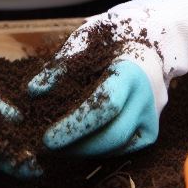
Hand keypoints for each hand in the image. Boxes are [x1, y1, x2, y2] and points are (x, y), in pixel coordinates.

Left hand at [28, 0, 187, 157]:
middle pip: (114, 135)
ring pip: (120, 146)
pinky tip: (82, 144)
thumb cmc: (114, 35)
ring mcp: (154, 115)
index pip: (105, 106)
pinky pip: (127, 148)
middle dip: (78, 146)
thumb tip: (33, 91)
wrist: (154, 36)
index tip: (48, 137)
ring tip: (60, 148)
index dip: (75, 126)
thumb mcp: (85, 40)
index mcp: (132, 71)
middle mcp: (149, 97)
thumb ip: (60, 66)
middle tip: (49, 148)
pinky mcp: (152, 128)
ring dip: (88, 152)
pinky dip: (103, 150)